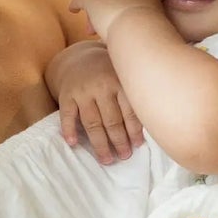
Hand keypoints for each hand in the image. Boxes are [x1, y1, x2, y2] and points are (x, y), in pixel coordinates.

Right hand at [55, 41, 142, 164]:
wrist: (79, 58)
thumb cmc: (108, 73)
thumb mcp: (123, 75)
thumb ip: (133, 94)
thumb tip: (151, 125)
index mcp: (119, 81)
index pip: (129, 111)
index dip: (134, 131)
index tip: (137, 145)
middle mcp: (101, 86)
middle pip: (112, 120)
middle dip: (119, 141)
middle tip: (124, 156)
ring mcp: (82, 91)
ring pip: (92, 122)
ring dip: (100, 143)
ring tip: (106, 160)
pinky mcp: (66, 94)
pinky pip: (67, 115)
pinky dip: (69, 129)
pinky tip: (73, 143)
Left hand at [74, 0, 165, 43]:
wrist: (140, 29)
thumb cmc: (148, 32)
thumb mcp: (150, 23)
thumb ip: (140, 19)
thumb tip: (131, 27)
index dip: (121, 8)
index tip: (122, 22)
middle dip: (108, 10)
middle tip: (107, 27)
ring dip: (94, 13)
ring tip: (91, 32)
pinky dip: (76, 4)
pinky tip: (72, 10)